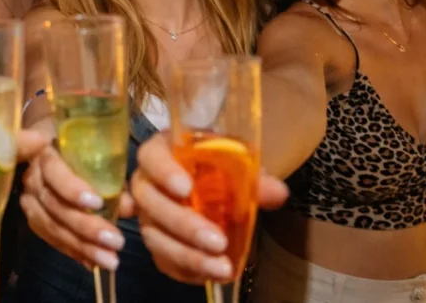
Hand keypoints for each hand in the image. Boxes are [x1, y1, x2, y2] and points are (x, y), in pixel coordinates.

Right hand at [18, 145, 130, 271]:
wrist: (50, 145)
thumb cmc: (77, 146)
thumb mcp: (95, 151)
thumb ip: (111, 176)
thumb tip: (129, 206)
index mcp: (46, 154)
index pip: (54, 172)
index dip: (72, 189)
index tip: (97, 203)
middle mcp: (32, 178)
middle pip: (55, 206)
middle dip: (86, 227)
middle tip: (116, 241)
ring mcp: (29, 200)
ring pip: (52, 226)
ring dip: (82, 246)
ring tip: (109, 260)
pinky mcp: (33, 218)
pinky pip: (51, 238)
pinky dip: (74, 251)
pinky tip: (92, 263)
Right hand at [128, 132, 288, 283]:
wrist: (216, 187)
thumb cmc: (220, 167)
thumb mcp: (238, 166)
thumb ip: (254, 178)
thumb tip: (276, 192)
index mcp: (164, 152)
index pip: (151, 157)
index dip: (164, 172)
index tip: (186, 188)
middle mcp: (148, 182)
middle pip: (150, 201)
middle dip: (183, 223)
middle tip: (217, 241)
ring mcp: (148, 214)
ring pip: (153, 235)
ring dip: (187, 255)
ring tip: (221, 267)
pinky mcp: (156, 241)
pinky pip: (162, 259)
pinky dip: (186, 270)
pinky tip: (210, 274)